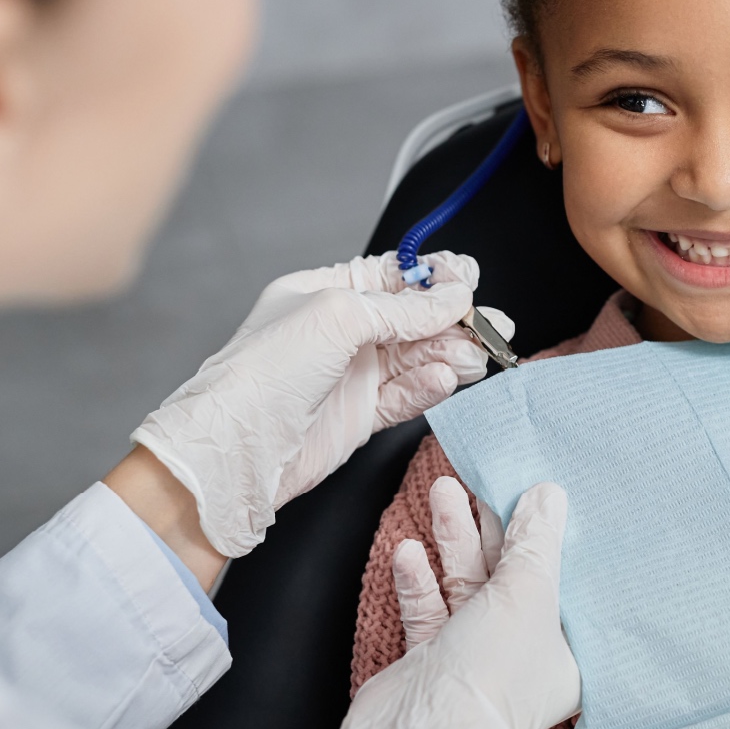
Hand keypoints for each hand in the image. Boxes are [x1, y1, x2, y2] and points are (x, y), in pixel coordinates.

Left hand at [130, 252, 513, 556]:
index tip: (467, 282)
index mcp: (325, 293)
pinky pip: (407, 395)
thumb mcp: (339, 316)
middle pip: (414, 318)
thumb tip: (452, 297)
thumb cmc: (262, 373)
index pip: (394, 277)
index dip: (434, 279)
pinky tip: (446, 379)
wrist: (238, 451)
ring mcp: (351, 374)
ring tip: (477, 356)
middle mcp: (340, 332)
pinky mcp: (360, 414)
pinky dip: (430, 387)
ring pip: (417, 357)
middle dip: (455, 319)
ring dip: (451, 354)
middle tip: (491, 324)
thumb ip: (403, 308)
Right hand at [314, 482, 580, 728]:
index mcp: (567, 651)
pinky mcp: (431, 661)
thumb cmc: (493, 668)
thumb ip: (536, 539)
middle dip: (493, 527)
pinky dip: (421, 578)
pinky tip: (409, 550)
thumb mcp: (529, 591)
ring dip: (454, 539)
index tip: (540, 493)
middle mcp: (523, 655)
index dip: (552, 537)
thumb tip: (549, 495)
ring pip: (467, 584)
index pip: (564, 582)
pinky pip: (429, 608)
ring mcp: (474, 657)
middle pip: (511, 577)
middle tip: (479, 479)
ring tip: (444, 490)